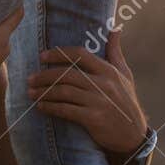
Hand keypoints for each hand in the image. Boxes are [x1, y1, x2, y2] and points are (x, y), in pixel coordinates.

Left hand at [26, 27, 147, 164]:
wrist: (134, 136)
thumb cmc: (126, 102)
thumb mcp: (125, 75)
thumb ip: (115, 52)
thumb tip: (114, 28)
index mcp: (109, 71)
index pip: (80, 54)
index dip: (58, 53)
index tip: (41, 56)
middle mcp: (104, 84)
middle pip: (67, 74)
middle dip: (45, 75)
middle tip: (30, 79)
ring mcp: (99, 101)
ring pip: (64, 92)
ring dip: (44, 92)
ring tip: (31, 93)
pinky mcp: (94, 119)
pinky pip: (66, 110)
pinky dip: (51, 107)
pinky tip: (41, 107)